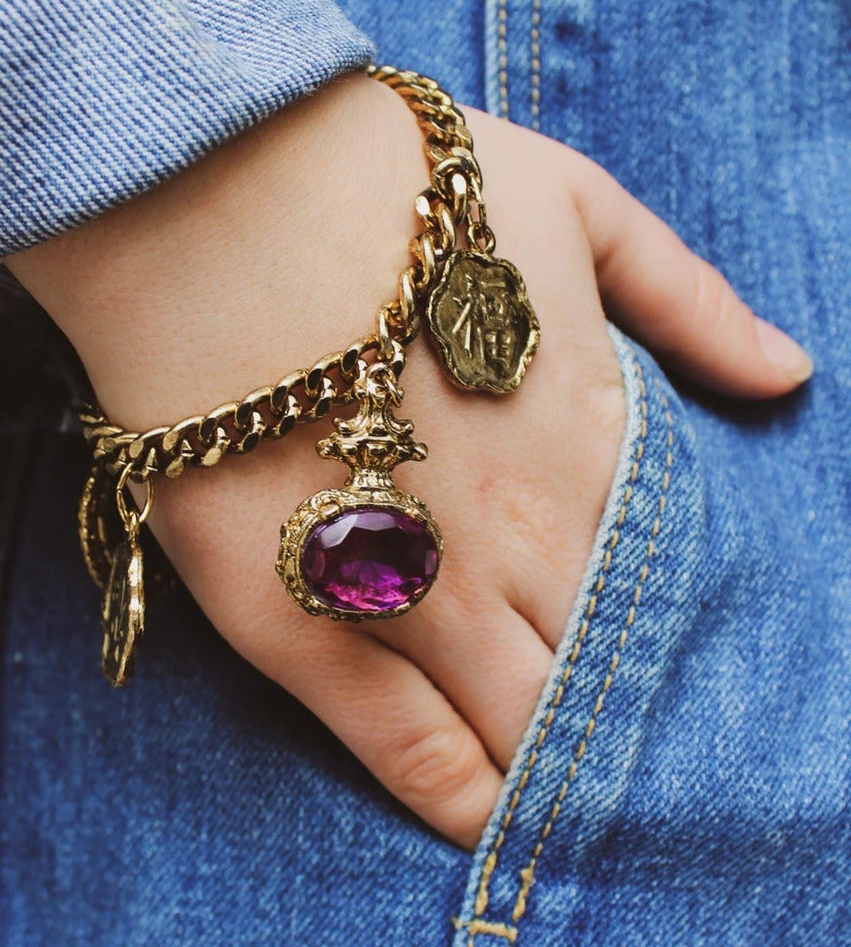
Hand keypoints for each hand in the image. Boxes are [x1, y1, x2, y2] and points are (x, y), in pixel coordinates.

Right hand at [8, 74, 810, 848]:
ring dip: (547, 767)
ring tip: (553, 796)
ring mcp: (412, 593)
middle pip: (596, 671)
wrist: (218, 199)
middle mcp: (520, 539)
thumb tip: (787, 371)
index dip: (668, 641)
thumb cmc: (391, 187)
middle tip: (613, 748)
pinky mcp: (298, 623)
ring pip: (520, 729)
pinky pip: (407, 754)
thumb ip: (689, 296)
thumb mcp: (574, 203)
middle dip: (608, 711)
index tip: (663, 668)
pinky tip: (483, 819)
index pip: (659, 590)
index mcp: (591, 445)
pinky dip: (457, 797)